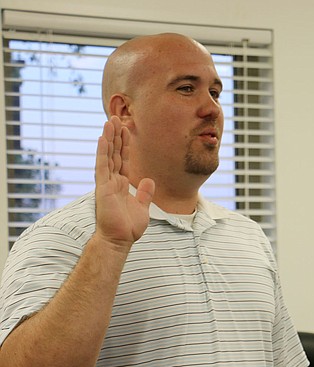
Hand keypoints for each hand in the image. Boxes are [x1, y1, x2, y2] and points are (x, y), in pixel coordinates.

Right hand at [94, 116, 153, 249]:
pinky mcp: (102, 187)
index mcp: (122, 184)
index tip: (127, 130)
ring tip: (110, 121)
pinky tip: (102, 138)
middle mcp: (112, 181)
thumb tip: (149, 180)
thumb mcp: (143, 207)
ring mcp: (106, 183)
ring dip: (109, 138)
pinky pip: (102, 165)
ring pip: (108, 155)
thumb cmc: (128, 227)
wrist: (119, 239)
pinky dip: (102, 151)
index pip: (124, 160)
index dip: (126, 145)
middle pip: (115, 154)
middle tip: (118, 118)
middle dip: (117, 136)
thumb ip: (145, 193)